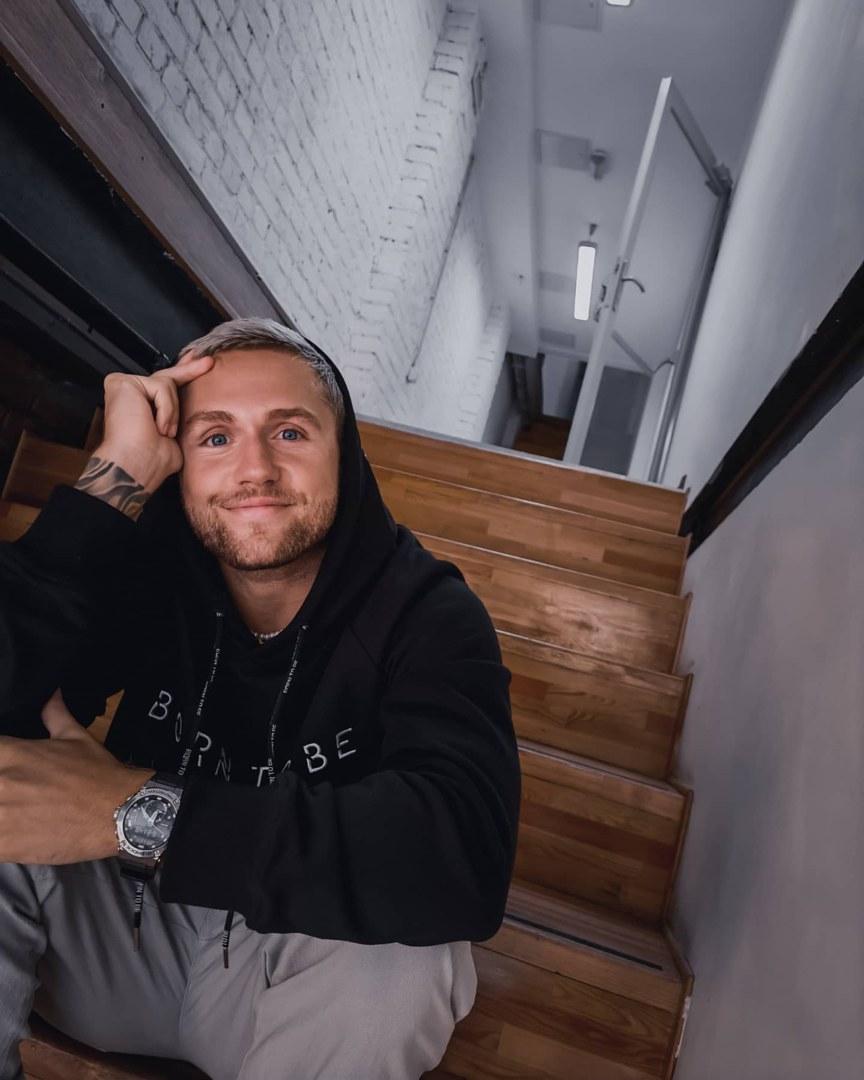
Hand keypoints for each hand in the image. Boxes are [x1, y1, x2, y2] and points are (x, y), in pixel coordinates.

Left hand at [0, 689, 154, 863]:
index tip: (4, 772)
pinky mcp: (6, 844)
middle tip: (9, 793)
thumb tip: (52, 695)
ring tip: (9, 812)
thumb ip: (54, 714)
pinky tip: (9, 832)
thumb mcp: (76, 737)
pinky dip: (0, 836)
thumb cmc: (99, 776)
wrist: (119, 813)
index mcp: (10, 752)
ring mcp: (1, 814)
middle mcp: (0, 781)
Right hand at [75, 352, 214, 517]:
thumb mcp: (176, 433)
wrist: (135, 468)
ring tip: (164, 432)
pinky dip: (166, 409)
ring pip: (168, 384)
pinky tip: (158, 426)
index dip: (183, 373)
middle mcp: (129, 393)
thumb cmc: (152, 460)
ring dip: (173, 412)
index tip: (199, 363)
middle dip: (189, 369)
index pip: (164, 385)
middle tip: (208, 361)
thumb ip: (179, 416)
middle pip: (166, 376)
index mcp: (141, 406)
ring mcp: (124, 385)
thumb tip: (197, 407)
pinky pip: (161, 387)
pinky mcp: (122, 382)